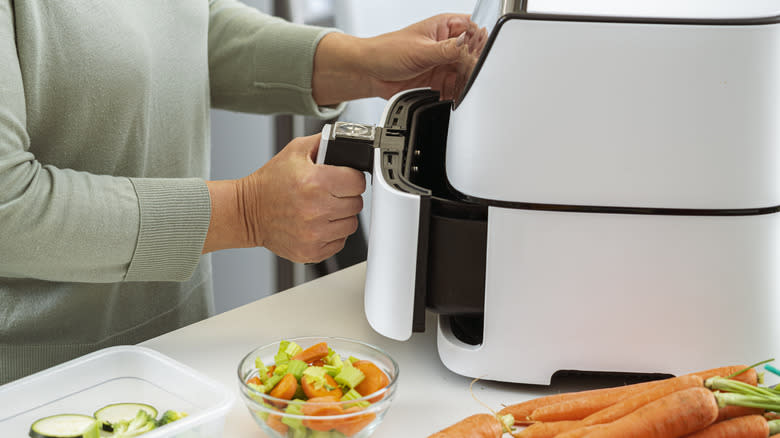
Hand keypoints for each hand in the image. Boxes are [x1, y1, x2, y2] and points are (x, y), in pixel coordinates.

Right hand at [203, 134, 365, 262]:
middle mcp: (316, 210)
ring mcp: (314, 233)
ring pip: (351, 224)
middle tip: (329, 193)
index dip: (351, 178)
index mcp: (315, 182)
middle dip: (345, 196)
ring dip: (341, 216)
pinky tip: (318, 223)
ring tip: (323, 208)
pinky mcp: (312, 251)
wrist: (247, 212)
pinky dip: (333, 233)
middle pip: (356, 203)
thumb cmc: (270, 183)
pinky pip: (340, 241)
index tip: (343, 179)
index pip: (357, 182)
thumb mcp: (294, 151)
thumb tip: (346, 141)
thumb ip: (324, 141)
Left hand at [361, 13, 478, 100]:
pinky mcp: (438, 80)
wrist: (370, 73)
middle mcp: (446, 43)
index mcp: (444, 26)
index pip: (473, 29)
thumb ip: (447, 50)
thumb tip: (468, 46)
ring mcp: (443, 63)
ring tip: (461, 87)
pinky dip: (456, 93)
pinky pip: (455, 87)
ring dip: (465, 81)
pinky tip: (453, 95)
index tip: (477, 55)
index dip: (478, 41)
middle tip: (468, 75)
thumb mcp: (421, 50)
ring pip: (465, 73)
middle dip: (472, 65)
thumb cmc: (386, 52)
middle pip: (473, 54)